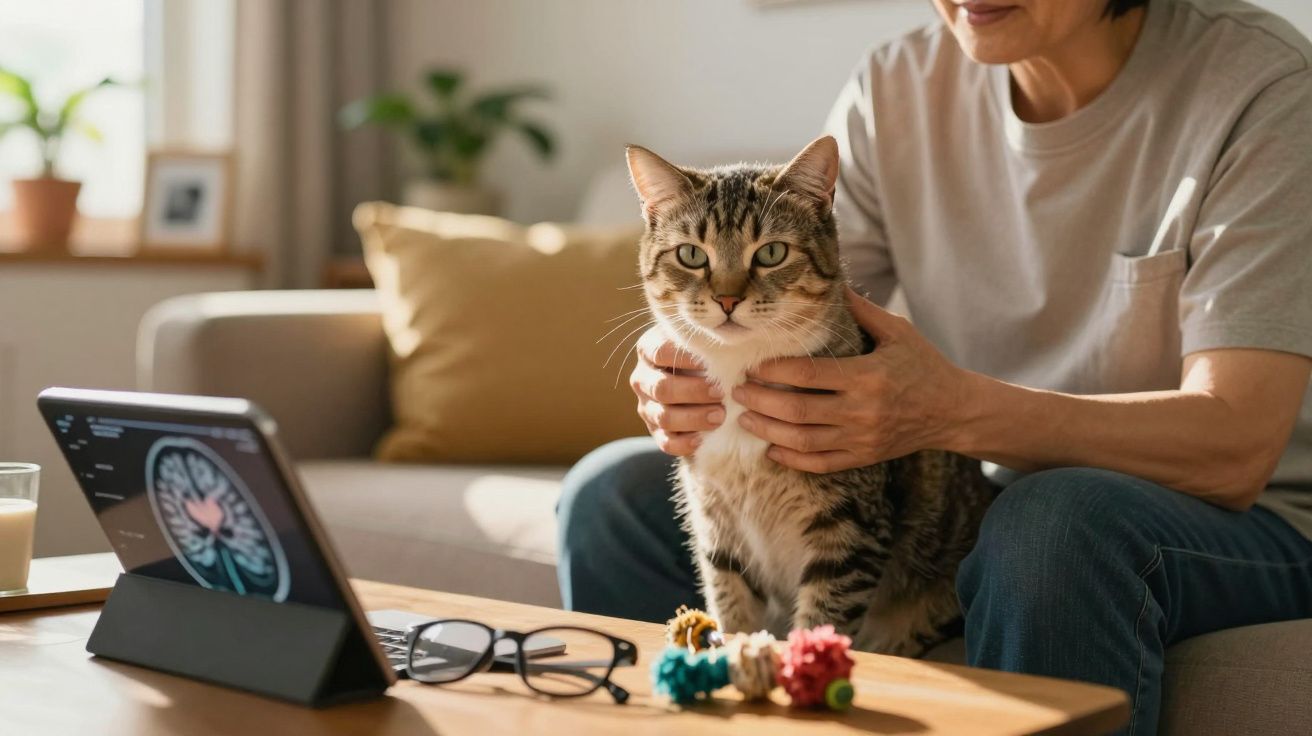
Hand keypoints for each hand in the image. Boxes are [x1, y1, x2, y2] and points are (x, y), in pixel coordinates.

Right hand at [630, 326, 725, 455]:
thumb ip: (706, 342)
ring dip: (694, 418)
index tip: (713, 362)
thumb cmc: (703, 355)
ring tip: (720, 416)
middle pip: (662, 388)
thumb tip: (732, 346)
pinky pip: (666, 442)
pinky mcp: (655, 431)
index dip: (686, 358)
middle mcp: (642, 378)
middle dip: (694, 392)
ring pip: (664, 417)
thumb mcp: (700, 343)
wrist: (695, 381)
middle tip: (721, 393)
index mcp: (648, 350)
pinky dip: (684, 443)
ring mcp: (646, 407)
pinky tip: (702, 438)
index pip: (660, 352)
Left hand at [733, 287, 970, 472]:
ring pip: (803, 440)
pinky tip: (771, 448)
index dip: (775, 370)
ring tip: (745, 418)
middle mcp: (863, 411)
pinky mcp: (863, 457)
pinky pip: (820, 463)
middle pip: (798, 410)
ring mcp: (862, 438)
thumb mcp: (898, 331)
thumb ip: (862, 311)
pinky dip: (792, 458)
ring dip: (768, 430)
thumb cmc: (924, 364)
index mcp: (868, 376)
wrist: (954, 411)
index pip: (809, 375)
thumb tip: (831, 281)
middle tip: (737, 391)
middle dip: (760, 400)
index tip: (753, 365)